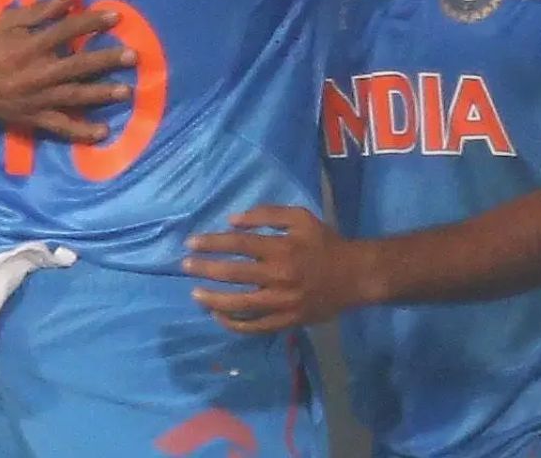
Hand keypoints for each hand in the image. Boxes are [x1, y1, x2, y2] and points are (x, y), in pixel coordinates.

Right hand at [0, 0, 133, 142]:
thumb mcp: (9, 22)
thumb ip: (40, 11)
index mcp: (29, 46)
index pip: (66, 31)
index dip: (91, 22)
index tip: (117, 16)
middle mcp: (37, 72)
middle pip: (76, 65)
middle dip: (105, 60)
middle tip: (133, 56)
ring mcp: (37, 98)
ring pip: (73, 96)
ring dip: (101, 94)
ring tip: (127, 92)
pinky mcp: (35, 118)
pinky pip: (61, 126)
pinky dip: (81, 132)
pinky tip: (103, 132)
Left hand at [182, 206, 375, 333]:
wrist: (355, 276)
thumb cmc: (325, 243)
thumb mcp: (301, 218)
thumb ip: (267, 215)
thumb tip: (233, 221)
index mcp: (281, 248)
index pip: (238, 245)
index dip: (212, 243)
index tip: (191, 243)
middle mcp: (278, 276)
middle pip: (233, 274)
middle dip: (205, 269)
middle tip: (185, 266)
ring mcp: (282, 301)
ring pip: (239, 304)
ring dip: (213, 299)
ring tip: (195, 294)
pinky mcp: (287, 320)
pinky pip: (255, 327)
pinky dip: (234, 323)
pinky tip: (219, 316)